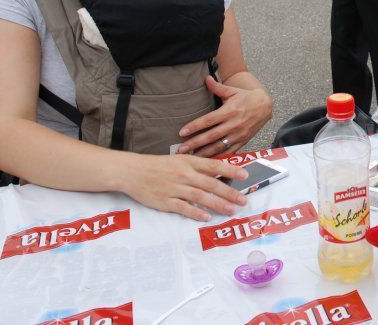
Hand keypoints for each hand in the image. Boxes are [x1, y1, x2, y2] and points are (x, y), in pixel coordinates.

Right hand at [120, 153, 248, 221]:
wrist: (133, 172)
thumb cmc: (158, 165)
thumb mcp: (179, 160)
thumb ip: (197, 166)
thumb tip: (218, 172)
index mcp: (188, 162)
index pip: (214, 165)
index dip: (230, 171)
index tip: (245, 175)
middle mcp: (184, 175)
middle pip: (211, 184)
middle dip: (229, 193)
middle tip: (243, 200)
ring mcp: (175, 188)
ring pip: (201, 197)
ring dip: (217, 204)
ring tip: (231, 210)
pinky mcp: (166, 201)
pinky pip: (184, 208)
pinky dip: (196, 213)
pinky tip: (207, 217)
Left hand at [175, 76, 271, 156]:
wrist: (265, 106)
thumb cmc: (247, 98)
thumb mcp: (232, 91)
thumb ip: (218, 87)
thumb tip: (206, 78)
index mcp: (229, 111)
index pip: (208, 120)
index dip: (195, 126)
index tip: (181, 132)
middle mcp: (233, 124)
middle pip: (211, 136)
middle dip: (195, 143)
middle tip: (181, 149)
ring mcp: (238, 134)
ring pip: (219, 146)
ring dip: (204, 153)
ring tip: (191, 157)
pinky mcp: (243, 141)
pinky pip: (229, 152)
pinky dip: (218, 157)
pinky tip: (208, 161)